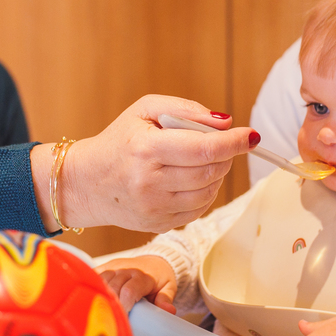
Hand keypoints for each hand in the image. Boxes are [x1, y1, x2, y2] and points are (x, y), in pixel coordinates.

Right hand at [49, 95, 255, 232]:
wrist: (86, 183)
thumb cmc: (119, 141)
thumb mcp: (144, 110)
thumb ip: (186, 110)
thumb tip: (225, 123)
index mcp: (146, 149)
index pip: (204, 148)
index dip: (233, 142)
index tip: (250, 136)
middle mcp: (149, 182)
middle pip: (211, 172)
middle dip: (226, 156)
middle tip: (223, 144)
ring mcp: (154, 208)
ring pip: (209, 192)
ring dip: (216, 174)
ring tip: (201, 160)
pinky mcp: (158, 224)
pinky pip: (198, 209)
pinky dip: (204, 192)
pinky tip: (189, 179)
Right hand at [98, 256, 177, 313]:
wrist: (155, 261)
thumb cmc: (160, 278)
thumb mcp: (168, 288)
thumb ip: (166, 299)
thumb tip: (169, 311)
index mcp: (143, 276)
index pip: (129, 291)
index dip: (123, 305)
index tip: (121, 319)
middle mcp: (127, 269)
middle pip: (113, 288)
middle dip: (111, 304)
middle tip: (110, 320)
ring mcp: (114, 267)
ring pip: (102, 281)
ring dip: (100, 296)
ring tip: (101, 311)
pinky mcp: (106, 266)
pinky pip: (95, 274)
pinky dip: (91, 285)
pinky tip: (91, 298)